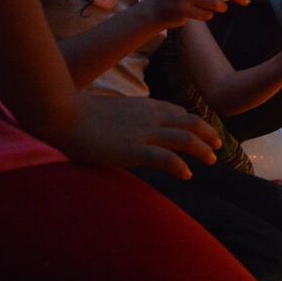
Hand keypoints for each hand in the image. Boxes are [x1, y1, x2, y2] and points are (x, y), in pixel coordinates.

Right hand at [58, 93, 220, 180]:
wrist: (62, 113)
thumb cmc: (79, 113)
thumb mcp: (112, 111)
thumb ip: (128, 118)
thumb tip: (131, 129)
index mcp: (144, 106)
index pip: (177, 112)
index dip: (193, 122)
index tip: (202, 131)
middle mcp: (149, 116)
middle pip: (189, 122)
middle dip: (207, 134)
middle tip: (218, 145)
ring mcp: (143, 132)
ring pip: (184, 139)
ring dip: (201, 149)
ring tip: (212, 159)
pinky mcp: (134, 149)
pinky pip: (165, 159)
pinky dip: (179, 166)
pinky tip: (187, 174)